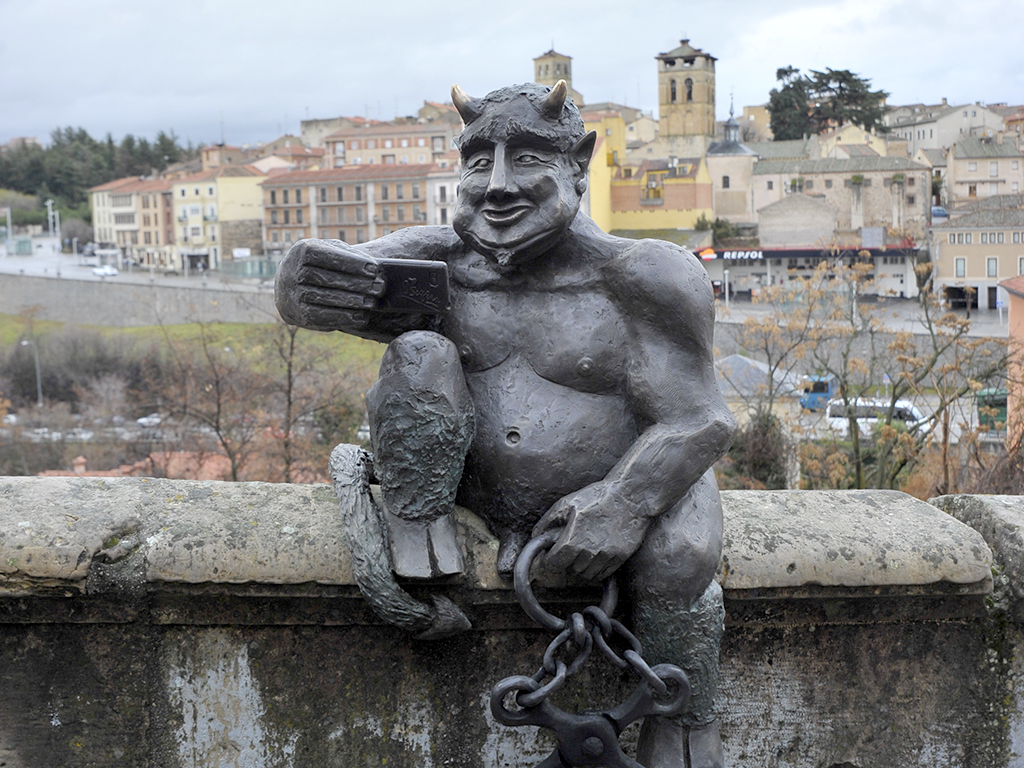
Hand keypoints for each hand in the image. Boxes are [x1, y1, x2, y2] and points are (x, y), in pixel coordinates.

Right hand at [275, 239, 384, 331]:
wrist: (291, 287)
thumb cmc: (321, 265)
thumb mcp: (331, 252)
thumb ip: (349, 256)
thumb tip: (374, 267)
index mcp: (302, 250)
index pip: (327, 255)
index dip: (351, 263)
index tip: (374, 269)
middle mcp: (292, 271)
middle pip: (326, 278)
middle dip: (356, 284)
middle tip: (378, 288)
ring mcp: (292, 293)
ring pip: (324, 298)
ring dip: (351, 301)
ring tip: (371, 302)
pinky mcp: (297, 313)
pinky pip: (321, 316)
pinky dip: (343, 317)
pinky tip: (360, 317)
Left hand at [532, 482, 649, 581]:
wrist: (630, 495)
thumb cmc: (597, 496)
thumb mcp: (566, 503)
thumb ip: (548, 522)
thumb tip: (536, 536)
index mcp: (572, 539)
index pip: (554, 564)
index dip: (550, 560)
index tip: (551, 556)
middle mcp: (589, 551)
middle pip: (570, 571)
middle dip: (566, 563)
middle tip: (569, 550)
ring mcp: (606, 556)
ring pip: (587, 575)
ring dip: (581, 567)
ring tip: (583, 552)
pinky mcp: (620, 557)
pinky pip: (603, 574)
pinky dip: (596, 569)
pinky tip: (596, 555)